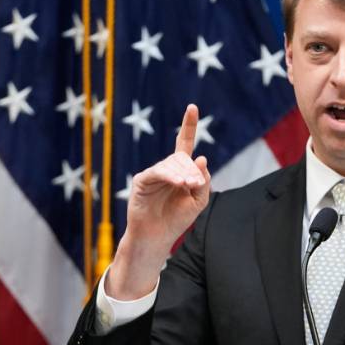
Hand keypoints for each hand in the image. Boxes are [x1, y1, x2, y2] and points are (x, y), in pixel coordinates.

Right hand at [108, 104, 210, 298]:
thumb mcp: (198, 201)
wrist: (157, 237)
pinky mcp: (142, 180)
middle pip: (182, 158)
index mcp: (180, 171)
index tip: (192, 107)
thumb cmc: (176, 219)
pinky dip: (170, 176)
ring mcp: (153, 173)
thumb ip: (203, 181)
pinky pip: (158, 172)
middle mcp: (166, 169)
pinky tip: (178, 183)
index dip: (188, 125)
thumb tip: (201, 157)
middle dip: (191, 170)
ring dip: (183, 174)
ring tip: (188, 186)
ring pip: (172, 164)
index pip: (185, 143)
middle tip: (194, 185)